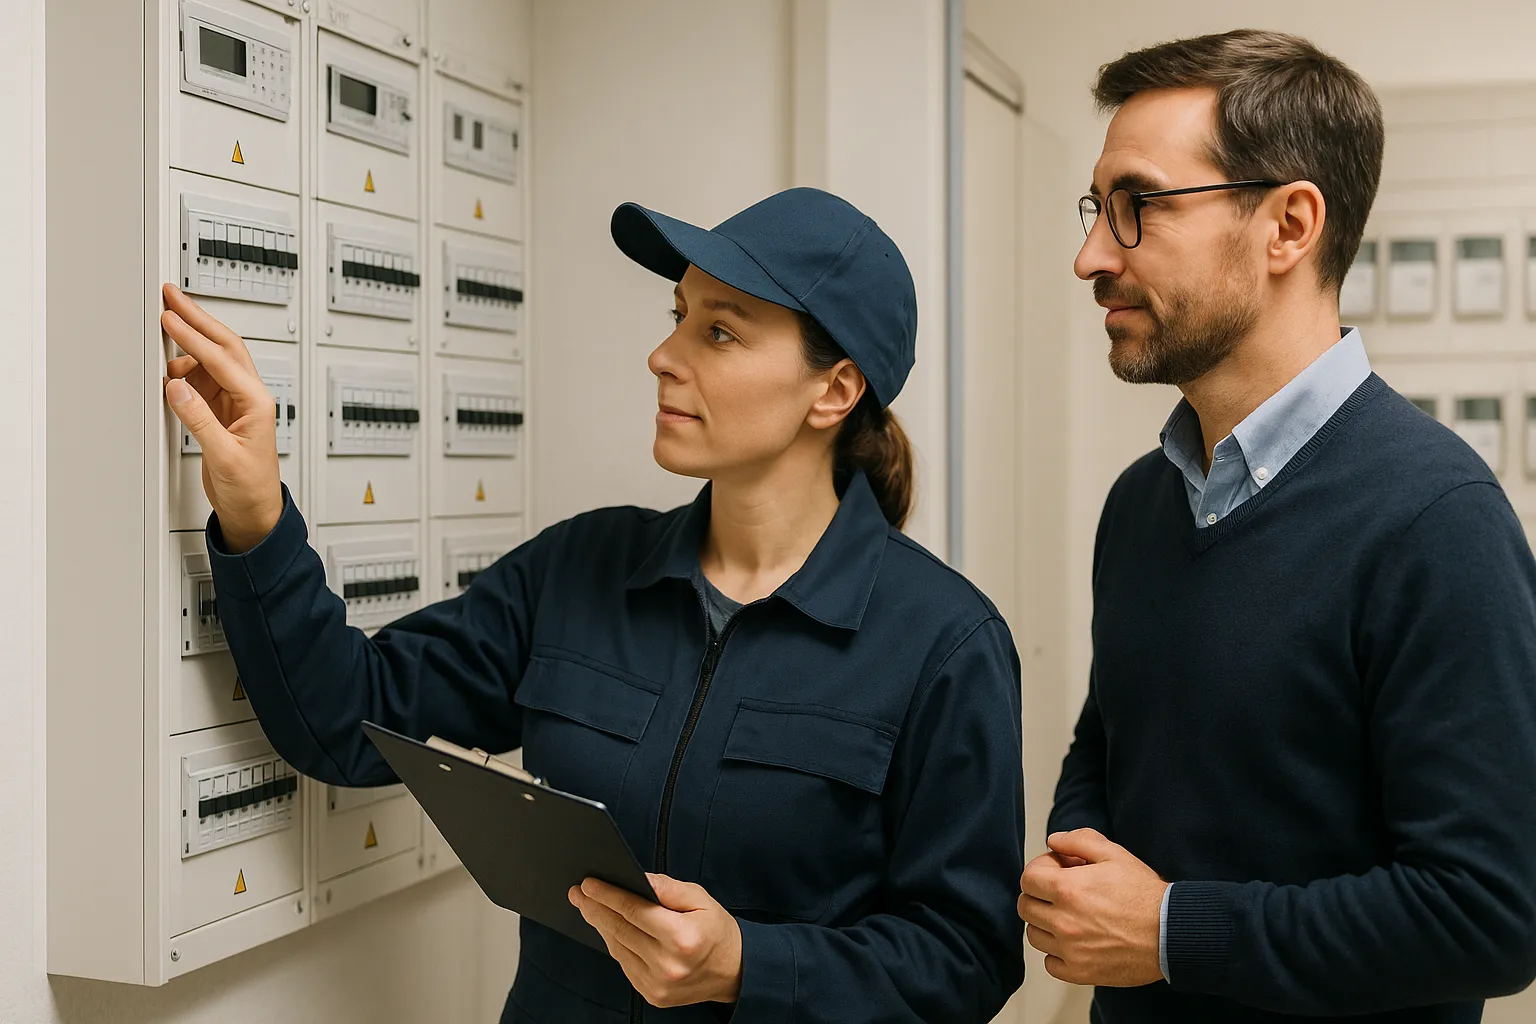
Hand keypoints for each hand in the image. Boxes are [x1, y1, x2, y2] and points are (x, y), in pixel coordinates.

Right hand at [160, 283, 282, 551]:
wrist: (254, 510)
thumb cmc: (251, 487)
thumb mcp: (224, 456)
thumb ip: (200, 420)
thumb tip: (178, 387)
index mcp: (257, 403)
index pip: (222, 360)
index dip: (194, 336)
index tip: (171, 318)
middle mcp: (249, 397)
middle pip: (223, 346)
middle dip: (197, 318)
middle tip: (171, 295)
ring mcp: (235, 402)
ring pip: (213, 359)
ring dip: (190, 343)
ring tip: (166, 329)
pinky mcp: (221, 411)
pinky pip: (203, 379)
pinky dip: (185, 368)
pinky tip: (171, 366)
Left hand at [569, 873, 742, 1007]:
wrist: (734, 972)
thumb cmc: (717, 931)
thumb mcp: (700, 899)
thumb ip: (668, 888)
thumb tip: (638, 878)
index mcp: (682, 937)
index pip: (633, 911)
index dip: (607, 895)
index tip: (589, 884)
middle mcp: (667, 964)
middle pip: (620, 930)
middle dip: (595, 908)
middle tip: (577, 892)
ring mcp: (658, 984)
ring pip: (617, 948)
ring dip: (600, 926)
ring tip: (589, 907)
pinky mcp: (652, 994)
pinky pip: (624, 964)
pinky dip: (614, 944)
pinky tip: (609, 929)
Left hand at [1017, 828, 1167, 987]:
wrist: (1171, 932)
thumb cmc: (1145, 893)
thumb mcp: (1114, 854)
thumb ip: (1078, 840)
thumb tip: (1053, 841)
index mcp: (1067, 890)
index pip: (1027, 879)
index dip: (1040, 870)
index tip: (1057, 871)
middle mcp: (1063, 921)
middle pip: (1026, 907)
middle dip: (1039, 895)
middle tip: (1060, 893)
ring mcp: (1070, 950)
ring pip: (1034, 935)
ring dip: (1045, 924)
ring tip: (1068, 917)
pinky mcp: (1081, 972)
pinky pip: (1050, 963)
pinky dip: (1057, 953)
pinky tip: (1075, 942)